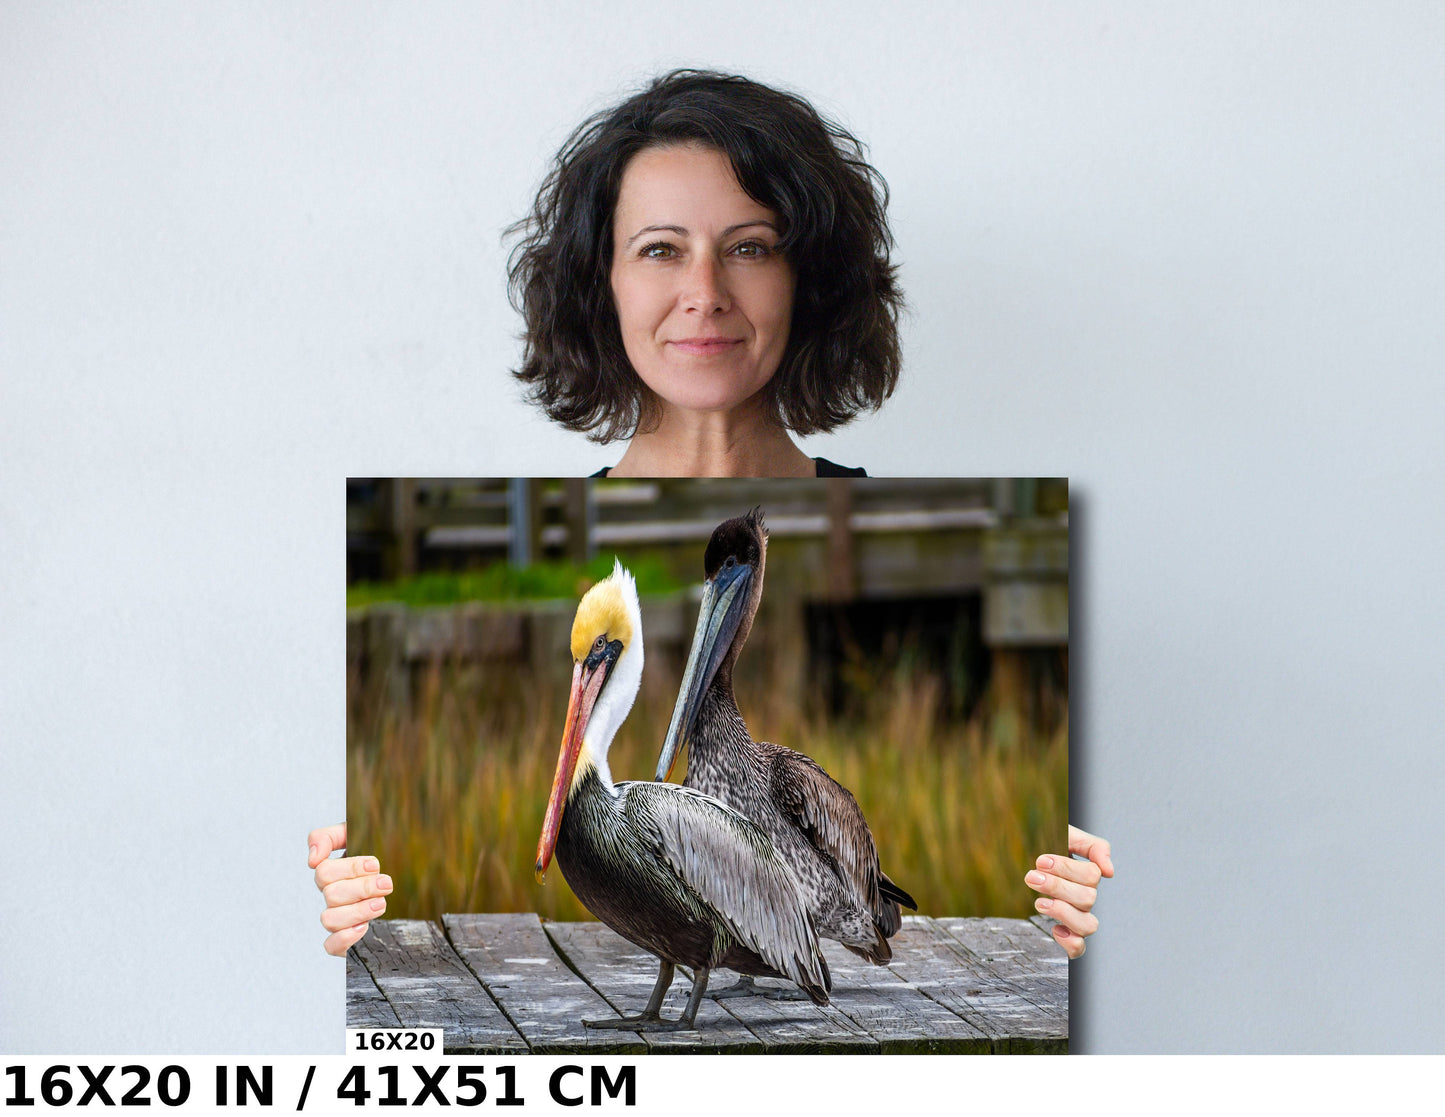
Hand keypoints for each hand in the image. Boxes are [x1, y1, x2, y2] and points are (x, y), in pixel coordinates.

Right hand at [308, 823, 391, 956]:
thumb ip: (328, 837)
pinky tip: (364, 927)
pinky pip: (330, 946)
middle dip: (362, 888)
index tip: (374, 865)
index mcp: (331, 873)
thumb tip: (313, 859)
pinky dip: (345, 938)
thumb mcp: (353, 833)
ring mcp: (338, 918)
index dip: (350, 869)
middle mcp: (331, 896)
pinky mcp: (346, 939)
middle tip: (385, 883)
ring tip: (381, 903)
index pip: (324, 872)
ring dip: (358, 911)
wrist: (399, 869)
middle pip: (331, 895)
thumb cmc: (373, 851)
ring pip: (330, 920)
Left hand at [1025, 825, 1112, 958]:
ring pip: (1088, 926)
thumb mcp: (1070, 834)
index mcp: (1088, 875)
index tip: (1041, 861)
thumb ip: (1093, 846)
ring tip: (1039, 903)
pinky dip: (1071, 943)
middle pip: (1088, 899)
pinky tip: (1054, 929)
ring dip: (1063, 913)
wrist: (1029, 850)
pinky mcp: (1066, 931)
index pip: (1091, 876)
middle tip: (1032, 876)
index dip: (1066, 869)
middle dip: (1057, 887)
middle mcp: (1086, 897)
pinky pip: (1079, 948)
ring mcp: (1077, 915)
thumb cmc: (1050, 843)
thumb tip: (1109, 872)